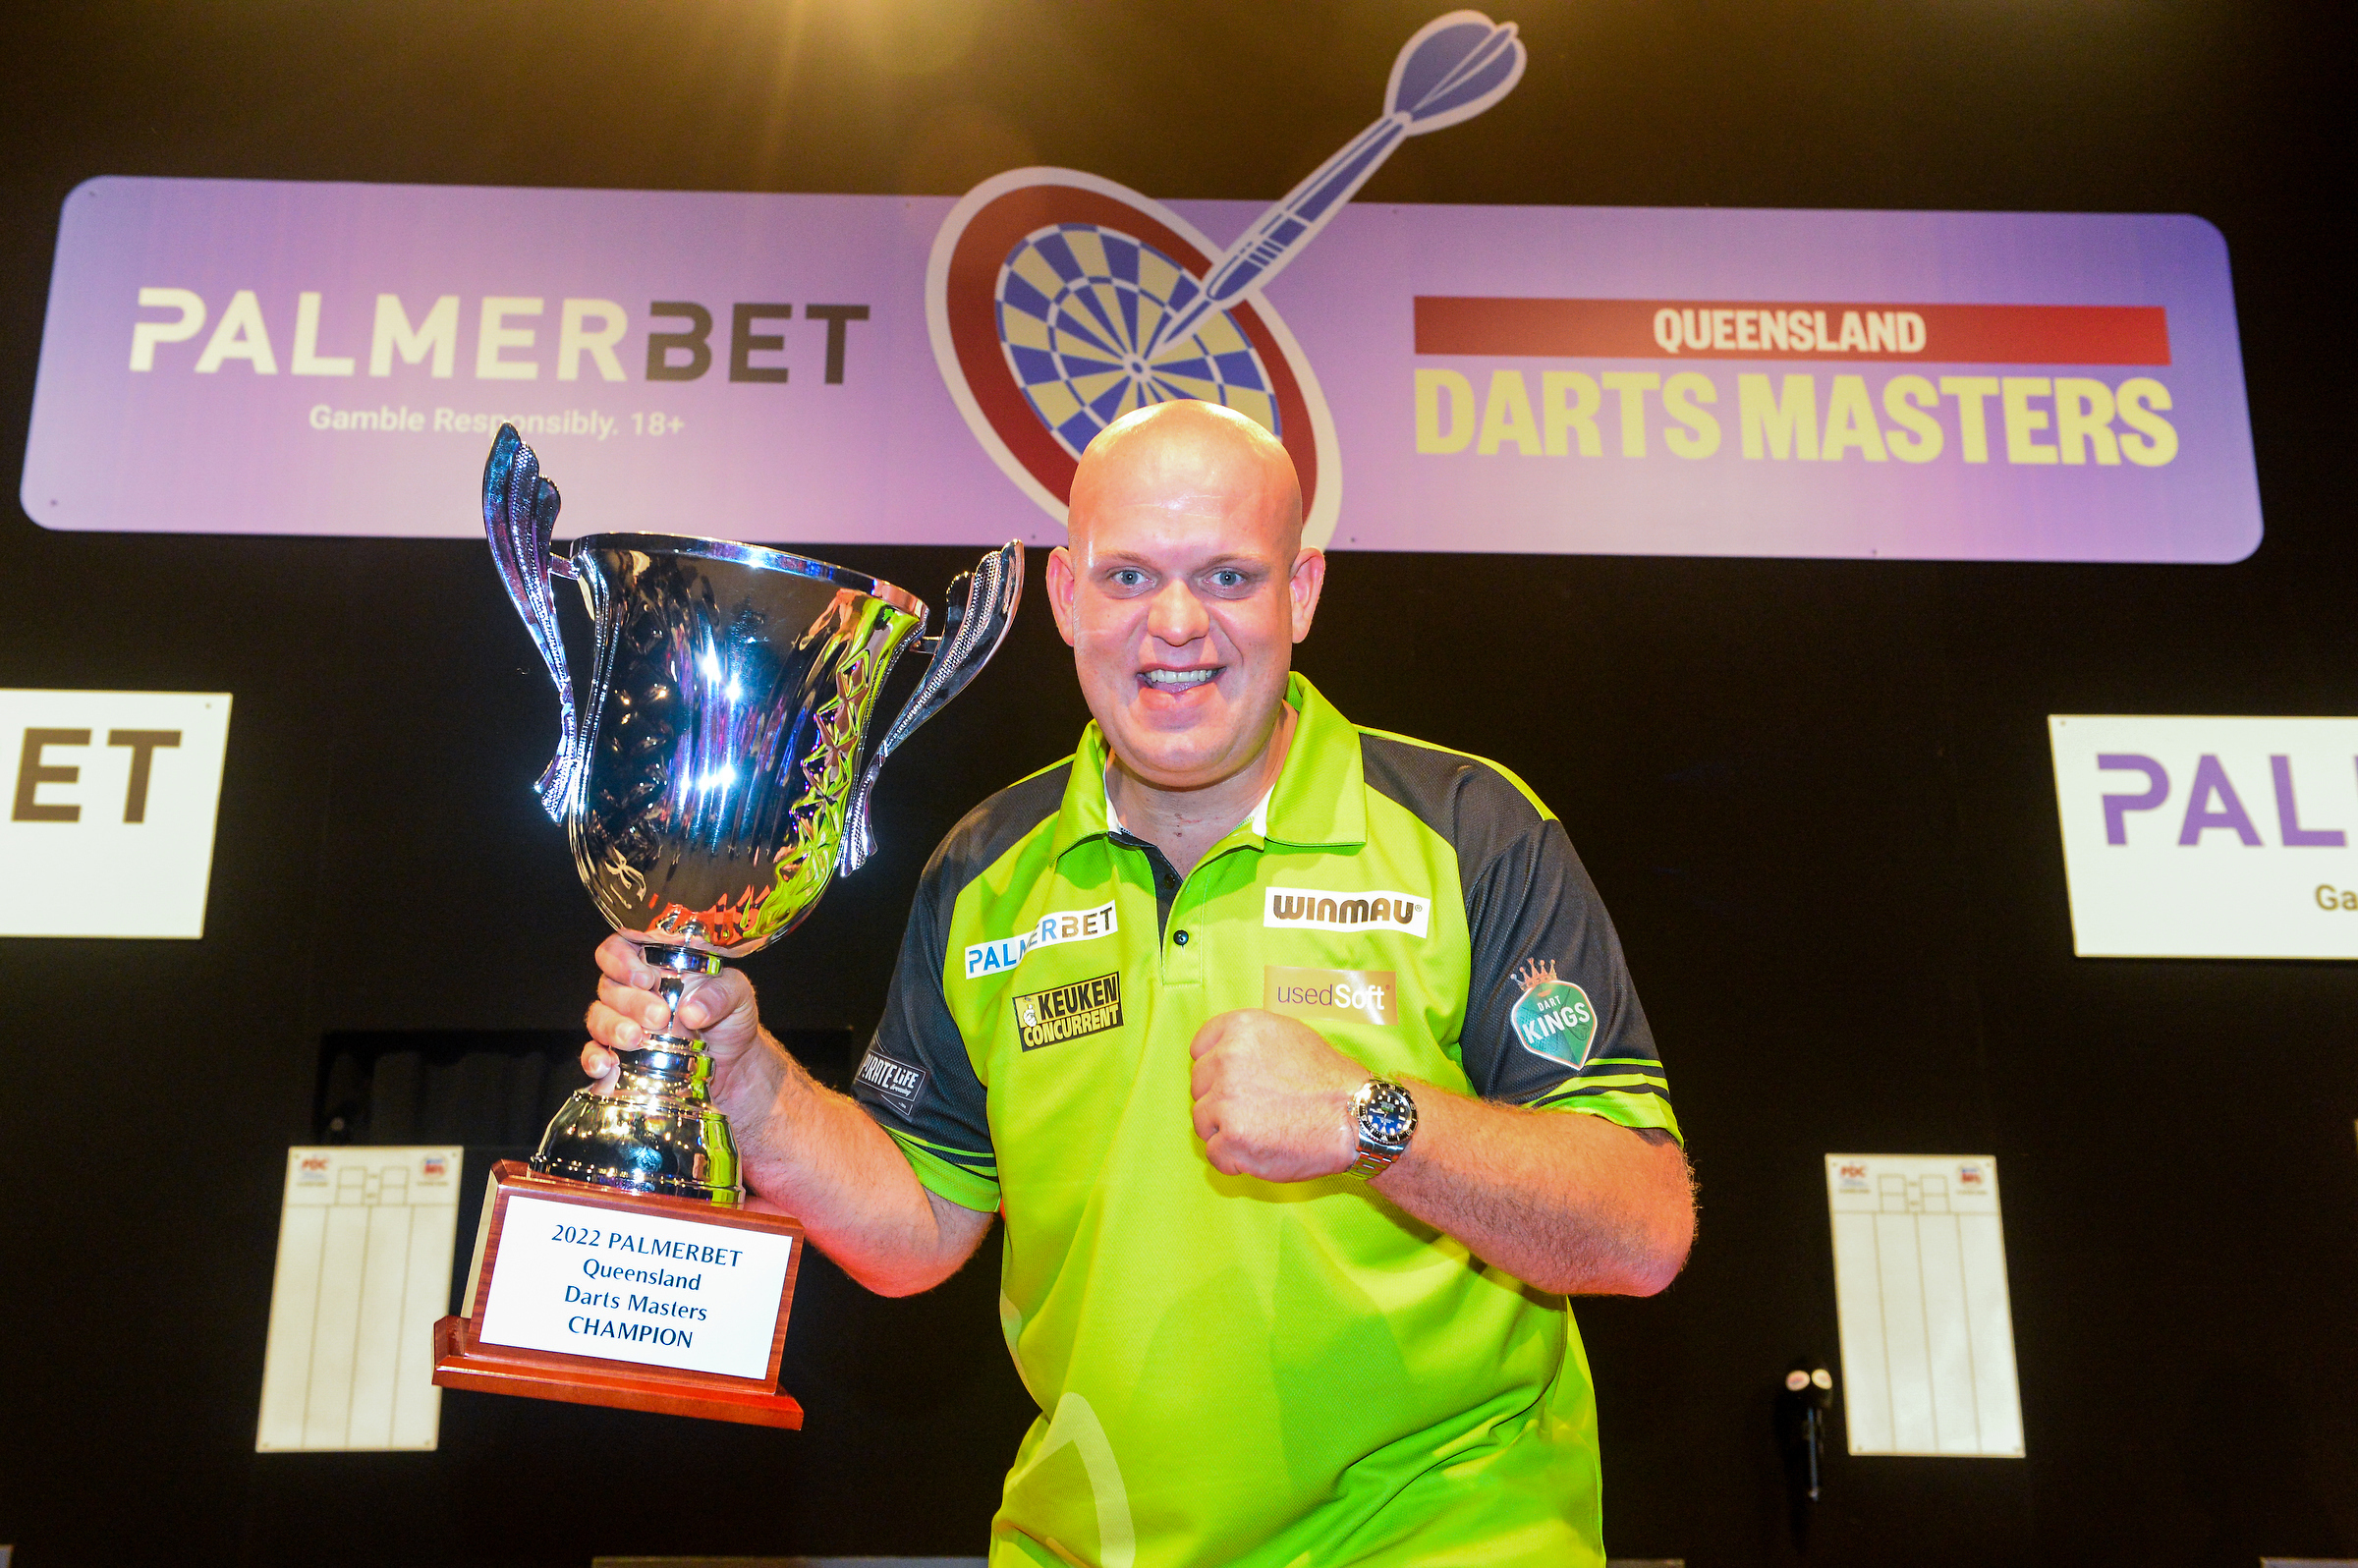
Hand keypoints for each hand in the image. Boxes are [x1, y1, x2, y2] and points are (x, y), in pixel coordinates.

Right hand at [580, 933, 764, 1093]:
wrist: (735, 1066)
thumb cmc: (731, 1019)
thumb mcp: (738, 996)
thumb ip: (720, 994)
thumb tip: (692, 1011)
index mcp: (656, 964)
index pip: (620, 947)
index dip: (622, 958)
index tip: (645, 978)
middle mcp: (633, 990)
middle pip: (609, 985)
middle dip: (630, 1001)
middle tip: (658, 1016)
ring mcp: (623, 1023)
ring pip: (598, 1017)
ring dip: (612, 1027)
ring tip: (636, 1040)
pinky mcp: (620, 1055)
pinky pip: (592, 1054)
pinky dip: (593, 1059)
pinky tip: (605, 1065)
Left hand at [1187, 1009, 1366, 1180]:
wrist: (1356, 1117)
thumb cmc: (1328, 1080)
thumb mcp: (1289, 1035)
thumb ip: (1249, 1041)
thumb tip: (1220, 1054)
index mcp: (1240, 1029)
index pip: (1200, 1048)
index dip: (1214, 1069)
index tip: (1230, 1082)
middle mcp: (1226, 1059)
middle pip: (1199, 1087)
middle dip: (1220, 1101)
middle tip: (1257, 1112)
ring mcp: (1226, 1100)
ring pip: (1202, 1121)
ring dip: (1225, 1131)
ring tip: (1262, 1132)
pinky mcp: (1232, 1138)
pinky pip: (1214, 1154)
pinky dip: (1234, 1160)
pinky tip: (1261, 1152)